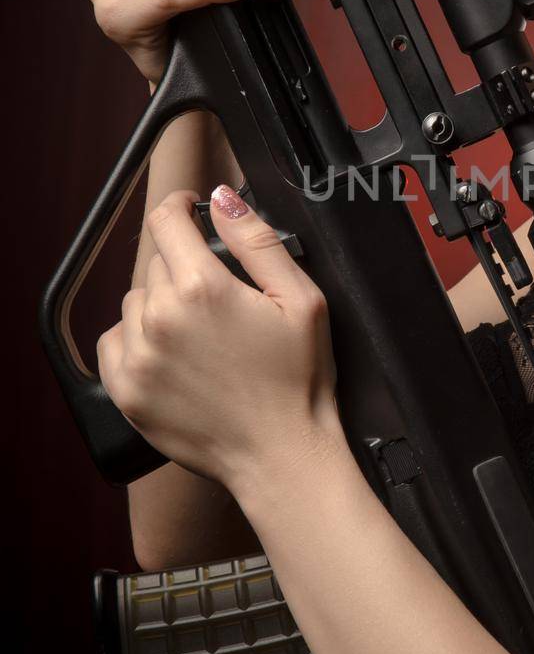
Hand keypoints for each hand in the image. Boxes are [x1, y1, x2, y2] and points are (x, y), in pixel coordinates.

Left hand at [96, 185, 343, 500]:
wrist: (281, 455)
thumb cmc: (299, 380)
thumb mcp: (300, 299)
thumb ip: (257, 241)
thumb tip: (222, 198)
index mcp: (203, 288)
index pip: (167, 221)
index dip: (181, 207)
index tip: (190, 210)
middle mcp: (160, 318)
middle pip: (157, 263)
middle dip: (184, 268)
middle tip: (220, 298)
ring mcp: (138, 357)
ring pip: (135, 301)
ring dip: (161, 305)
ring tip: (200, 334)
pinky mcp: (126, 391)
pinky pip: (114, 342)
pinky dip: (137, 340)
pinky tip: (172, 356)